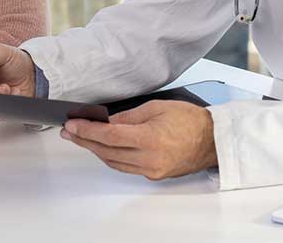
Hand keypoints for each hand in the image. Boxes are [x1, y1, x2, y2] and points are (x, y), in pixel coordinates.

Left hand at [60, 100, 216, 179]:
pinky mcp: (154, 175)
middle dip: (85, 140)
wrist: (213, 140)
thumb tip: (105, 122)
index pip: (109, 136)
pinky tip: (103, 147)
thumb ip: (128, 117)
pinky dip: (111, 157)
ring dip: (95, 150)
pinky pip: (125, 167)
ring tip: (81, 138)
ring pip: (113, 162)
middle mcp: (150, 158)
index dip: (87, 130)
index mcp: (150, 138)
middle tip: (70, 131)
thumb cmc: (190, 120)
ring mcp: (152, 169)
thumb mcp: (156, 108)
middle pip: (107, 151)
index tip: (72, 125)